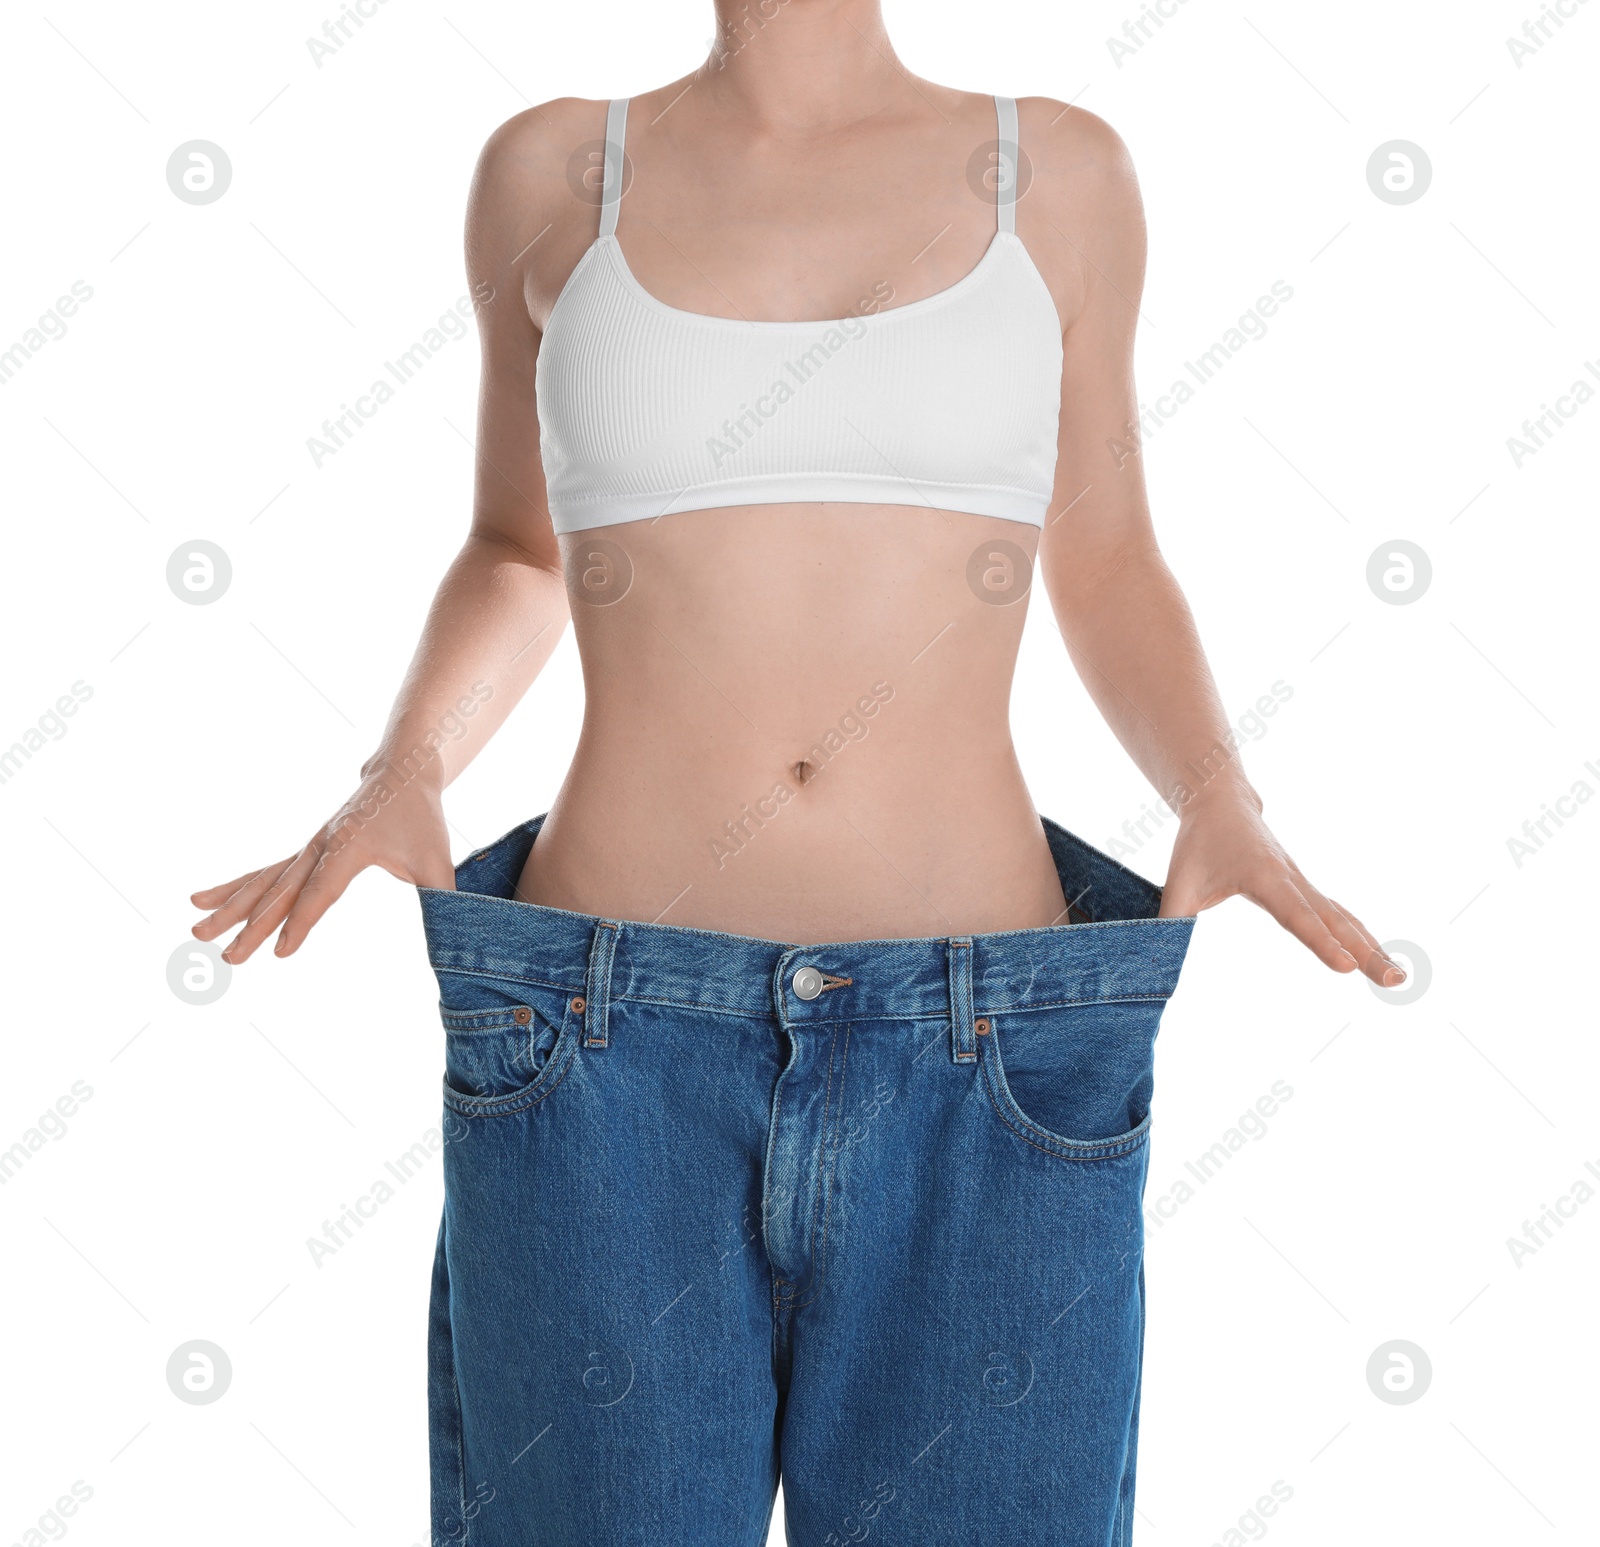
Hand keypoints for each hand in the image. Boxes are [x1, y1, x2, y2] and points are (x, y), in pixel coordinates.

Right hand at [190, 762, 456, 963]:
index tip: (280, 952)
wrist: (402, 769)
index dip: (302, 922)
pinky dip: (236, 886)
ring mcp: (309, 847)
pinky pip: (265, 871)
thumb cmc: (421, 816)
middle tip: (225, 956)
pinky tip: (202, 899)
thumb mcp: (438, 858)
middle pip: (281, 891)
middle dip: (252, 926)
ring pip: (264, 881)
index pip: (321, 893)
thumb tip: (455, 936)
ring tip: (195, 930)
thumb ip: (443, 899)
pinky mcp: (306, 849)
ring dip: (230, 907)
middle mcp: (320, 846)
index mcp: (349, 848)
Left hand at [1158, 786, 1404, 987]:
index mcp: (1265, 878)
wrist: (1222, 803)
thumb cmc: (1199, 843)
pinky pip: (1339, 915)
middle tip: (1395, 982)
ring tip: (1399, 979)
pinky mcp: (1306, 889)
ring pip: (1344, 919)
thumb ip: (1171, 920)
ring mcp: (1304, 884)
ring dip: (1373, 948)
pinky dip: (1361, 936)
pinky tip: (1379, 958)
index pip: (1296, 916)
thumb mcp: (1180, 882)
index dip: (1320, 942)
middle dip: (1365, 952)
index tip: (1345, 968)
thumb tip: (1157, 956)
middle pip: (1335, 921)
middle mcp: (1293, 881)